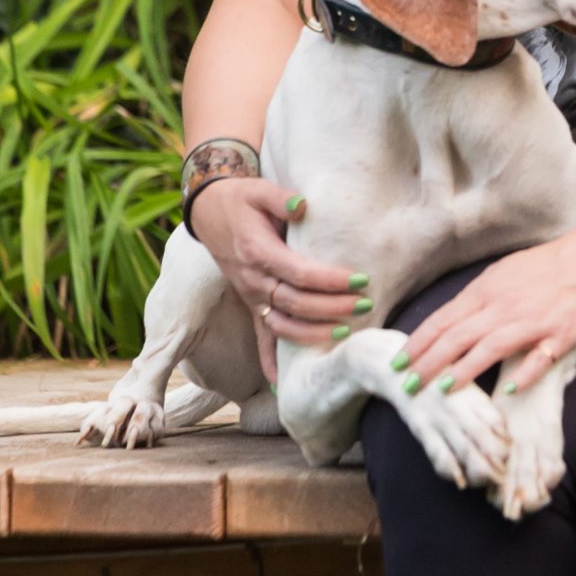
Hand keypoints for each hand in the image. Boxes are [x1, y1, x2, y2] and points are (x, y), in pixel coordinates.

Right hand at [188, 177, 368, 382]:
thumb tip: (302, 206)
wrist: (210, 212)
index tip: (359, 280)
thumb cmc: (242, 199)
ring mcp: (251, 296)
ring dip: (313, 334)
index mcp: (257, 251)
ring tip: (345, 334)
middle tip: (365, 305)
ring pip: (282, 324)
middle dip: (332, 307)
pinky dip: (270, 362)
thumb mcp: (259, 190)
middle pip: (295, 302)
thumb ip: (281, 199)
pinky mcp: (252, 304)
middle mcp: (253, 279)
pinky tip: (283, 385)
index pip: (298, 273)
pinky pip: (261, 337)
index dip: (329, 280)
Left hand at [403, 226, 575, 394]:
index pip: (443, 320)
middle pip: (458, 336)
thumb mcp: (501, 276)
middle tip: (408, 386)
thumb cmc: (543, 268)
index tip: (398, 364)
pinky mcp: (559, 336)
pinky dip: (523, 374)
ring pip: (491, 347)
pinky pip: (538, 358)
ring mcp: (531, 322)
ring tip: (443, 389)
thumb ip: (476, 300)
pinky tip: (508, 390)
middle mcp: (503, 307)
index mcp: (486, 291)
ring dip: (465, 370)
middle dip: (429, 363)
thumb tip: (448, 324)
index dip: (418, 344)